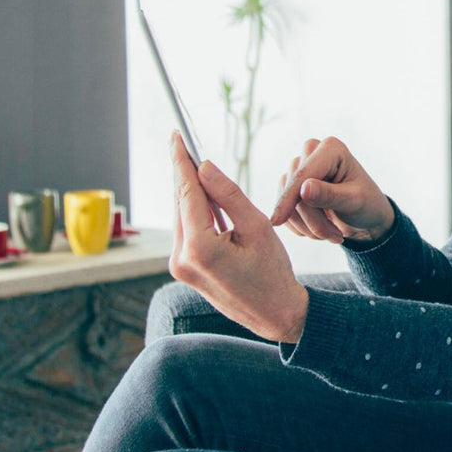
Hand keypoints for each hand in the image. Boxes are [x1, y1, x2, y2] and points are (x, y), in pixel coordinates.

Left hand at [168, 132, 308, 342]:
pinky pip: (186, 231)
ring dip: (190, 192)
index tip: (175, 137)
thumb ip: (228, 195)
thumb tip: (204, 167)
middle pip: (180, 203)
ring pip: (182, 216)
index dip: (181, 161)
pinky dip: (195, 212)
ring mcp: (179, 266)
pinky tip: (204, 197)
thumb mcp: (257, 227)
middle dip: (184, 173)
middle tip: (184, 143)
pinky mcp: (184, 269)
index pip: (186, 193)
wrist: (275, 314)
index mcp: (199, 247)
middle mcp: (181, 258)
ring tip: (197, 166)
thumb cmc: (273, 272)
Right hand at [270, 137, 394, 243]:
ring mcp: (299, 168)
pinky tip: (319, 230)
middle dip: (312, 220)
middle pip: (294, 189)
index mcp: (331, 148)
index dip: (289, 198)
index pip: (303, 174)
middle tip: (335, 237)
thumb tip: (304, 188)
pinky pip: (283, 208)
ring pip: (285, 201)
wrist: (365, 218)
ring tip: (332, 234)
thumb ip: (329, 195)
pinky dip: (300, 226)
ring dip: (307, 226)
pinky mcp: (291, 185)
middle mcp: (312, 152)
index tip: (277, 221)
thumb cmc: (367, 205)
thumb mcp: (354, 201)